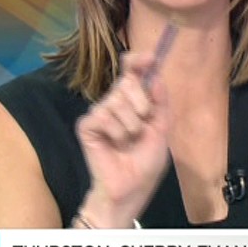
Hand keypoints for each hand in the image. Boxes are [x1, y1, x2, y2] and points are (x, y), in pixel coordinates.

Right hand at [75, 51, 171, 226]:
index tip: (151, 58)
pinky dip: (115, 131)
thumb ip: (160, 103)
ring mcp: (99, 113)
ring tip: (129, 141)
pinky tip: (115, 144)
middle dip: (141, 102)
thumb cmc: (145, 163)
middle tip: (143, 124)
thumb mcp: (161, 130)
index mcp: (134, 101)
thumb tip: (156, 77)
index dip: (139, 61)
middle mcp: (115, 102)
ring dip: (130, 124)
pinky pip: (102, 116)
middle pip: (127, 82)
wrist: (130, 188)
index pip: (132, 71)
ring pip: (116, 100)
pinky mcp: (86, 126)